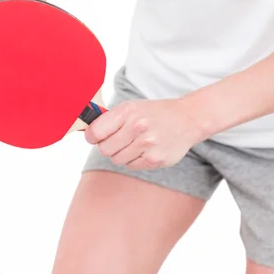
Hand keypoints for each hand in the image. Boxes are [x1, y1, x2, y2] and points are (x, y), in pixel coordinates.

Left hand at [85, 98, 204, 170]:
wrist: (187, 119)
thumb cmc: (154, 113)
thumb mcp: (131, 107)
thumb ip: (109, 119)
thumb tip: (87, 134)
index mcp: (127, 111)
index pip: (95, 133)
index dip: (92, 137)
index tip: (95, 137)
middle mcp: (137, 127)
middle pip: (104, 149)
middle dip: (108, 146)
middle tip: (119, 139)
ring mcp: (147, 144)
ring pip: (117, 159)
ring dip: (121, 153)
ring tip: (134, 143)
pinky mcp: (155, 159)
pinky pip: (131, 166)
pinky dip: (134, 159)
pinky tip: (145, 149)